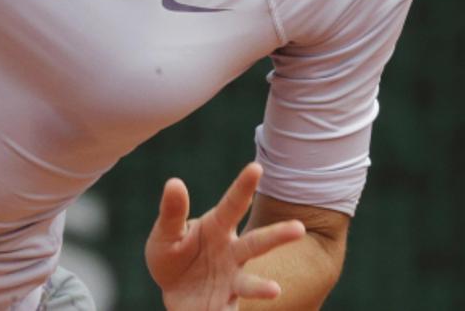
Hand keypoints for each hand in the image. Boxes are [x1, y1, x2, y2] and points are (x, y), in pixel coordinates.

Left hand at [145, 162, 305, 309]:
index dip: (244, 186)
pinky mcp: (225, 305)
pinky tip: (241, 310)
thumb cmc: (173, 254)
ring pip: (251, 282)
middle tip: (299, 227)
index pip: (233, 204)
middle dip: (278, 235)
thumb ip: (172, 212)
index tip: (256, 167)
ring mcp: (232, 280)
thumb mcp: (165, 233)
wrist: (174, 292)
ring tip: (274, 290)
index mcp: (218, 227)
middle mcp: (232, 253)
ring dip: (262, 287)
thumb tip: (174, 183)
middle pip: (257, 243)